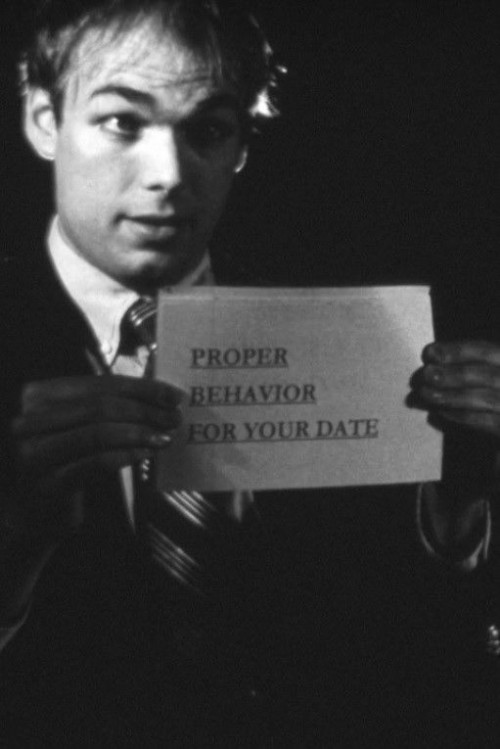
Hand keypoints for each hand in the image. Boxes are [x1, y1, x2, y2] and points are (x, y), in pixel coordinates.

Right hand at [8, 375, 182, 539]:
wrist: (40, 511)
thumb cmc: (69, 458)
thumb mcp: (84, 424)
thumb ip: (112, 404)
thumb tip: (164, 394)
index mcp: (39, 395)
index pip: (100, 384)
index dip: (141, 388)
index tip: (174, 395)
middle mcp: (29, 419)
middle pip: (100, 406)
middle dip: (144, 410)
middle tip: (175, 418)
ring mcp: (35, 452)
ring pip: (99, 432)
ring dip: (140, 432)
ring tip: (166, 436)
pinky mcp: (48, 482)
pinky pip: (97, 461)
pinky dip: (128, 454)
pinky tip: (148, 453)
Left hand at [414, 341, 499, 551]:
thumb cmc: (492, 404)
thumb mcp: (484, 380)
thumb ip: (466, 370)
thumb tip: (432, 365)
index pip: (487, 350)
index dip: (458, 349)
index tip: (429, 352)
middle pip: (489, 374)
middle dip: (454, 373)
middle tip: (426, 373)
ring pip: (487, 398)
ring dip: (453, 395)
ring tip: (426, 394)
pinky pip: (488, 422)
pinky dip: (462, 416)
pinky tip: (440, 413)